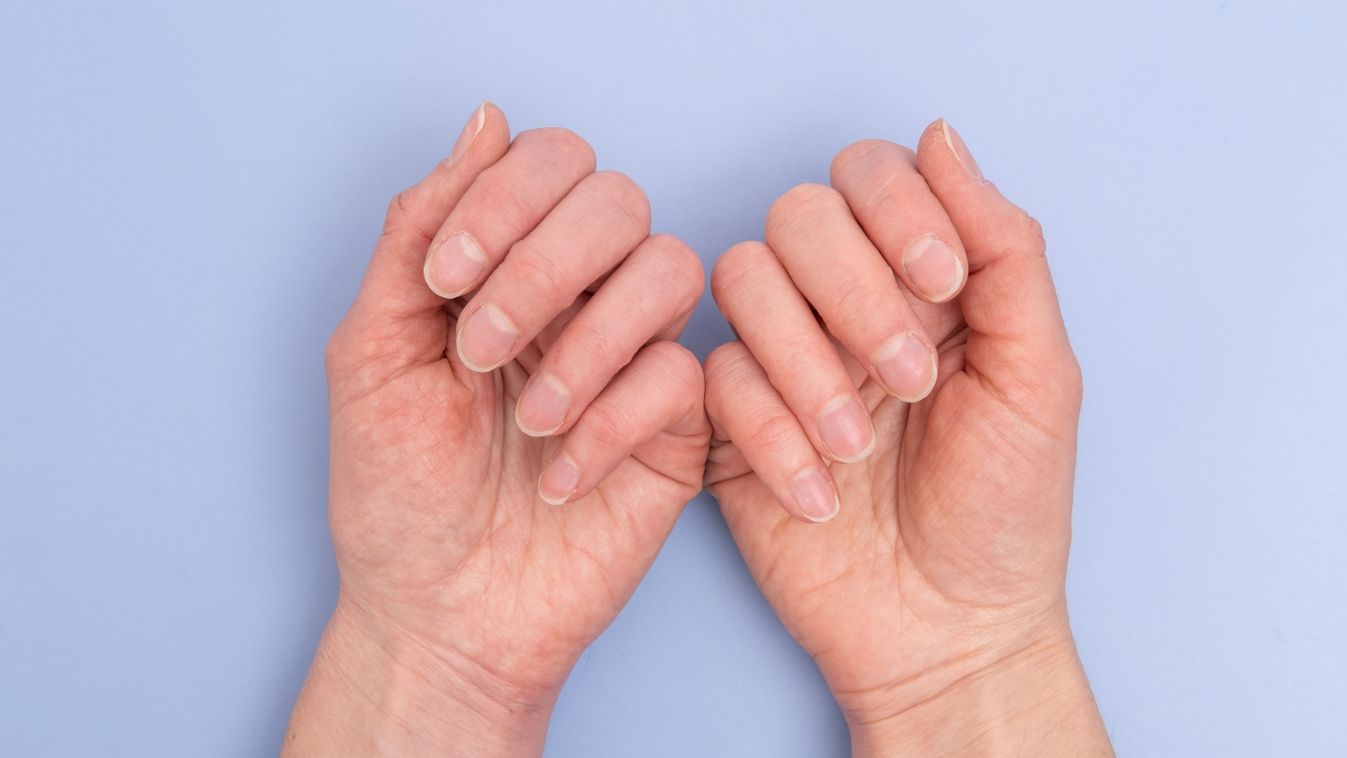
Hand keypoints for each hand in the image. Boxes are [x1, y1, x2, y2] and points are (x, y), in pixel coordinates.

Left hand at [285, 103, 708, 755]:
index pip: (549, 163)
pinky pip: (682, 377)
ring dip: (590, 342)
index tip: (442, 280)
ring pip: (671, 269)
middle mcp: (579, 299)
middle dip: (544, 265)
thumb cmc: (399, 493)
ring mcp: (634, 358)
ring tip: (530, 421)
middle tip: (481, 351)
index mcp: (507, 267)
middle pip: (617, 200)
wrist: (442, 615)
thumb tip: (484, 120)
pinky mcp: (677, 429)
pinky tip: (561, 476)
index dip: (503, 199)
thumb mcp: (372, 350)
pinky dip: (614, 424)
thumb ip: (418, 233)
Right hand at [704, 121, 1111, 754]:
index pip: (873, 175)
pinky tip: (818, 494)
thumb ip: (1004, 249)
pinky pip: (713, 380)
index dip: (895, 208)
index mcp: (920, 280)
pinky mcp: (727, 422)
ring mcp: (781, 360)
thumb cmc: (1004, 512)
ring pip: (739, 280)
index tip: (943, 282)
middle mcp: (843, 305)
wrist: (946, 632)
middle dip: (850, 289)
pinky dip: (768, 435)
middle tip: (907, 376)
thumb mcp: (1039, 373)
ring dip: (803, 362)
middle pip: (796, 215)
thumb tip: (943, 137)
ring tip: (858, 443)